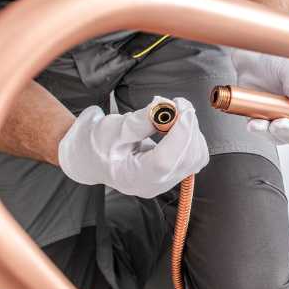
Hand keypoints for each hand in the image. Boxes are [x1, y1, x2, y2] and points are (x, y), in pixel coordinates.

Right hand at [58, 95, 208, 197]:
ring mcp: (166, 181)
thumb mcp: (113, 128)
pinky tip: (177, 125)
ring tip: (173, 114)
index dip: (179, 133)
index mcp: (133, 178)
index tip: (182, 108)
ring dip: (192, 130)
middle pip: (186, 159)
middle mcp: (154, 185)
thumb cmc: (98, 143)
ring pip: (196, 157)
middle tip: (177, 103)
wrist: (92, 155)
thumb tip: (167, 109)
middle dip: (188, 127)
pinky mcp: (174, 173)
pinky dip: (192, 137)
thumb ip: (141, 121)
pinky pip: (196, 156)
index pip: (165, 161)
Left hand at [230, 48, 288, 152]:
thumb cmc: (280, 63)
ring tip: (267, 120)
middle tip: (283, 122)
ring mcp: (287, 124)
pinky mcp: (267, 126)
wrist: (255, 61)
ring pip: (285, 139)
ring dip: (275, 133)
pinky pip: (264, 134)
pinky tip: (255, 122)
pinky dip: (260, 130)